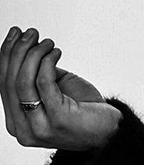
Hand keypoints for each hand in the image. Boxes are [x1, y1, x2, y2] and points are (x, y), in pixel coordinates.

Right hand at [1, 26, 122, 150]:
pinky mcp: (59, 120)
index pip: (2, 84)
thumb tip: (23, 46)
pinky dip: (47, 62)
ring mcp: (40, 128)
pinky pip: (44, 83)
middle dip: (18, 51)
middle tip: (31, 33)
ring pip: (23, 81)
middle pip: (10, 82)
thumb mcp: (53, 91)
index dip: (5, 56)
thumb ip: (35, 77)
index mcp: (16, 123)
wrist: (111, 131)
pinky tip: (56, 53)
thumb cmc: (83, 111)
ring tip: (48, 43)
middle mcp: (23, 130)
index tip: (15, 33)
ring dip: (34, 54)